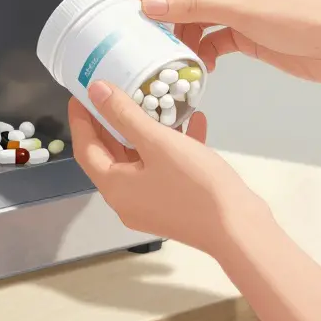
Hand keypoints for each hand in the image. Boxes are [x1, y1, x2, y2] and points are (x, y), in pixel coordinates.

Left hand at [68, 81, 269, 255]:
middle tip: (116, 90)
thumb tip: (96, 91)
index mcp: (115, 187)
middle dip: (113, 121)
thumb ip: (124, 114)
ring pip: (142, 160)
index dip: (82, 119)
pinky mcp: (175, 203)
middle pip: (111, 155)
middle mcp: (127, 199)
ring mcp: (152, 203)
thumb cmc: (194, 184)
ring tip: (153, 100)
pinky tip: (194, 121)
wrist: (239, 229)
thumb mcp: (157, 142)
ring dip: (147, 131)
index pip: (86, 149)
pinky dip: (174, 146)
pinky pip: (166, 169)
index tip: (82, 92)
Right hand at [141, 0, 320, 82]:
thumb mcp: (241, 10)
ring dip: (188, 38)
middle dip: (172, 17)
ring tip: (180, 56)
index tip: (142, 12)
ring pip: (200, 20)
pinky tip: (203, 66)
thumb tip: (154, 3)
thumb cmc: (304, 17)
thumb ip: (194, 7)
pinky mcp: (248, 33)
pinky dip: (206, 52)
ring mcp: (242, 8)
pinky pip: (216, 39)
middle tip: (156, 39)